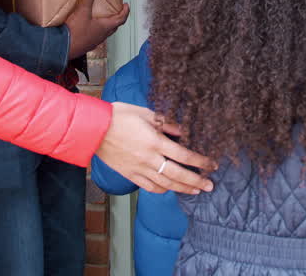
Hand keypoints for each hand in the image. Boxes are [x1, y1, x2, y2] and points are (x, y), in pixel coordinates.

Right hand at [66, 0, 130, 58]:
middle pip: (115, 26)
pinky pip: (97, 36)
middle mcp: (102, 35)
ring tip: (104, 17)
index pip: (121, 19)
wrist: (63, 47)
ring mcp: (95, 41)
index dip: (125, 12)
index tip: (127, 6)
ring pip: (106, 32)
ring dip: (108, 24)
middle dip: (118, 17)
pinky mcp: (87, 44)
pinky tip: (90, 26)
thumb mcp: (82, 11)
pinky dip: (98, 30)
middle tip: (117, 10)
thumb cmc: (75, 32)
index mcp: (105, 27)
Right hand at [95, 103, 215, 194]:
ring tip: (196, 191)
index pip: (184, 155)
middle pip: (178, 174)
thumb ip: (166, 123)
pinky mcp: (129, 174)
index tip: (212, 165)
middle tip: (210, 186)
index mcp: (155, 141)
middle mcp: (149, 158)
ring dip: (182, 189)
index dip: (201, 162)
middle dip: (197, 181)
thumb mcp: (146, 113)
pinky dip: (162, 190)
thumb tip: (182, 131)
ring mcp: (139, 169)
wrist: (93, 129)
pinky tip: (170, 189)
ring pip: (165, 184)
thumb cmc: (118, 116)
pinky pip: (149, 187)